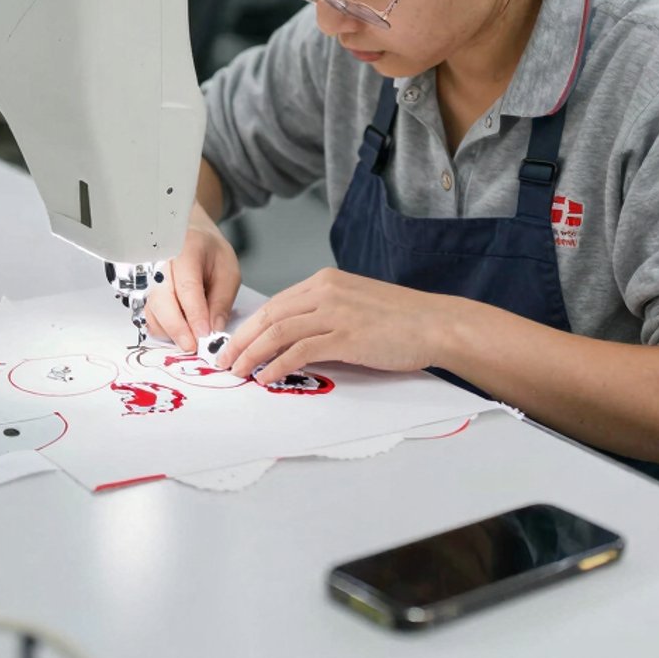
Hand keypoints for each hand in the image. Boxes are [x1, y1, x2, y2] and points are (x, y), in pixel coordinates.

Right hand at [144, 208, 241, 351]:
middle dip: (177, 327)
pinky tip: (181, 334)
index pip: (187, 286)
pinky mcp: (149, 295)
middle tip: (193, 346)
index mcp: (185, 251)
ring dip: (170, 332)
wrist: (193, 240)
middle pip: (161, 300)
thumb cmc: (212, 254)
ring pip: (152, 311)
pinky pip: (150, 317)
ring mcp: (151, 280)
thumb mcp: (228, 272)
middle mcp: (161, 265)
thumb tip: (214, 330)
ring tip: (191, 342)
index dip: (194, 313)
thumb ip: (222, 300)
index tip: (204, 335)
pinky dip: (164, 331)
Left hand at [220, 268, 444, 385]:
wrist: (434, 323)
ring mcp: (336, 313)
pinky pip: (301, 351)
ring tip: (238, 371)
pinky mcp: (346, 337)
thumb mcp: (356, 303)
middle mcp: (326, 291)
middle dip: (242, 339)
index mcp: (326, 281)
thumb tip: (295, 335)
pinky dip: (278, 364)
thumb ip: (326, 312)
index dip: (251, 324)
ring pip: (279, 331)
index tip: (235, 342)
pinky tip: (267, 377)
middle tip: (224, 360)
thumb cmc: (401, 318)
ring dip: (253, 353)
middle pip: (270, 315)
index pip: (277, 302)